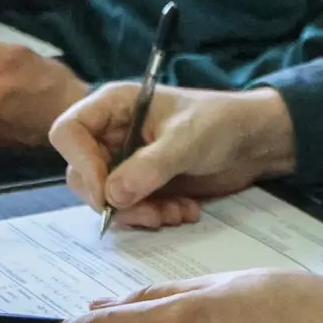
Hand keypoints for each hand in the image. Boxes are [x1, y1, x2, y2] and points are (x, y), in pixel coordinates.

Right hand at [49, 85, 295, 230]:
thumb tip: (111, 196)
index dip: (80, 164)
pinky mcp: (142, 185)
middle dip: (115, 201)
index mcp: (113, 106)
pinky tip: (184, 211)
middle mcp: (111, 134)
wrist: (254, 141)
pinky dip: (154, 216)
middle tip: (151, 213)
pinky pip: (130, 209)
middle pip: (82, 174)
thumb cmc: (221, 123)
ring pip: (106, 199)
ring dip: (139, 213)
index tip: (108, 193)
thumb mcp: (186, 141)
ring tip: (176, 212)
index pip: (68, 133)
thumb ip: (148, 167)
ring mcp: (125, 161)